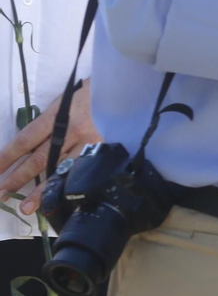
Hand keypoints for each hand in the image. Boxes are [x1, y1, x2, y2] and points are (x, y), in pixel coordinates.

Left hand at [0, 82, 98, 215]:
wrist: (128, 87)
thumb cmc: (94, 90)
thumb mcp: (67, 99)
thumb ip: (50, 121)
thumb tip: (30, 144)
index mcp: (59, 114)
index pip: (26, 140)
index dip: (7, 157)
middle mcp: (72, 131)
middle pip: (40, 159)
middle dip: (18, 178)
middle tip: (0, 193)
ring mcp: (91, 143)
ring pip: (62, 170)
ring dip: (42, 191)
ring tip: (28, 207)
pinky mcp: (105, 150)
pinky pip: (84, 171)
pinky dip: (69, 186)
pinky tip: (60, 198)